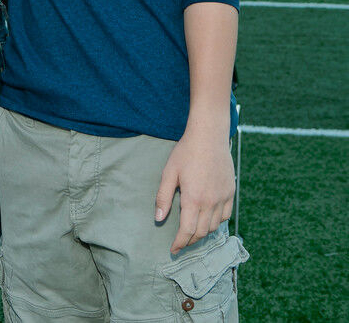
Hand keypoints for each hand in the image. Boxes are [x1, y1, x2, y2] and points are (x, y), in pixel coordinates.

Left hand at [155, 128, 234, 253]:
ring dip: (202, 233)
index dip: (180, 243)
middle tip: (180, 244)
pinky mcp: (230, 192)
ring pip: (214, 226)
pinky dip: (216, 222)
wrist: (209, 137)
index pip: (187, 230)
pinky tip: (207, 220)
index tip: (173, 250)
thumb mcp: (168, 173)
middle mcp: (211, 202)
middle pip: (201, 232)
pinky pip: (225, 215)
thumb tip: (158, 219)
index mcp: (193, 199)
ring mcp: (223, 198)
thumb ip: (163, 197)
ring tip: (191, 233)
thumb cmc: (185, 153)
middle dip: (190, 241)